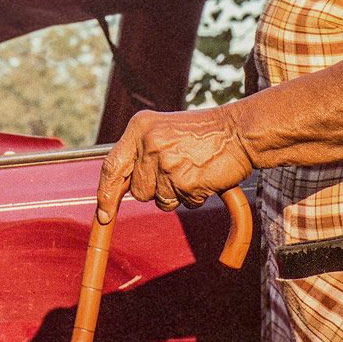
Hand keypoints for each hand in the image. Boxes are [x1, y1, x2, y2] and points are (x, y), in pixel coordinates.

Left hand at [96, 104, 254, 219]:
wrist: (239, 131)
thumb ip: (140, 153)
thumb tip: (119, 187)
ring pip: (160, 200)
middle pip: (138, 190)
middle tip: (176, 171)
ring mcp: (167, 164)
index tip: (103, 214)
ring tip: (191, 170)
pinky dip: (194, 196)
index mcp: (139, 128)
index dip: (105, 193)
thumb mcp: (163, 130)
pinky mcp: (186, 182)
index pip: (111, 167)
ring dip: (175, 194)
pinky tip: (202, 176)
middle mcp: (149, 144)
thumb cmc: (203, 133)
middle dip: (155, 190)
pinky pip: (182, 203)